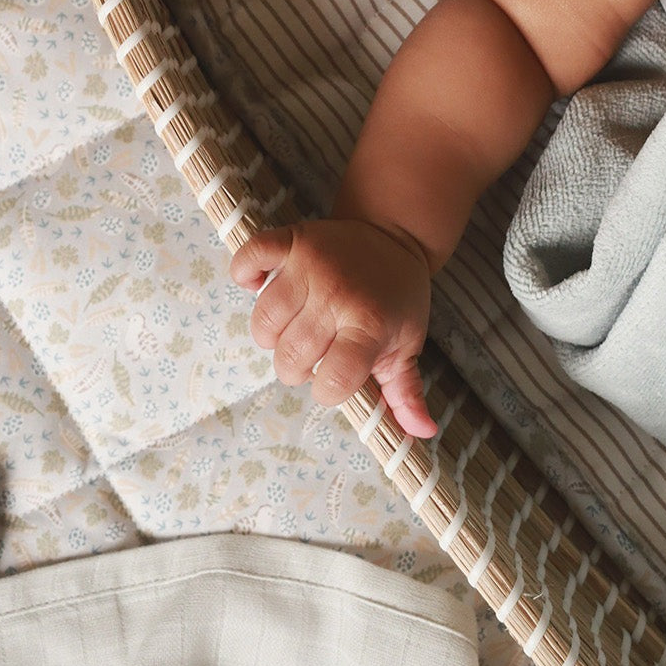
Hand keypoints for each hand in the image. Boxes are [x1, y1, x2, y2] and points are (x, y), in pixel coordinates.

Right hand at [229, 219, 437, 437]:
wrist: (394, 233)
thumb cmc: (396, 297)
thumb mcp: (407, 342)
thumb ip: (405, 390)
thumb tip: (420, 432)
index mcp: (370, 324)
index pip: (334, 380)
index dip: (327, 392)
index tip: (332, 381)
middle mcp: (337, 296)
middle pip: (291, 357)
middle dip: (296, 369)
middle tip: (312, 354)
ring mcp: (310, 266)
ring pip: (264, 322)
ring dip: (271, 335)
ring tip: (290, 328)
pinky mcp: (290, 240)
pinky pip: (249, 259)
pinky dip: (245, 275)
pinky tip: (261, 286)